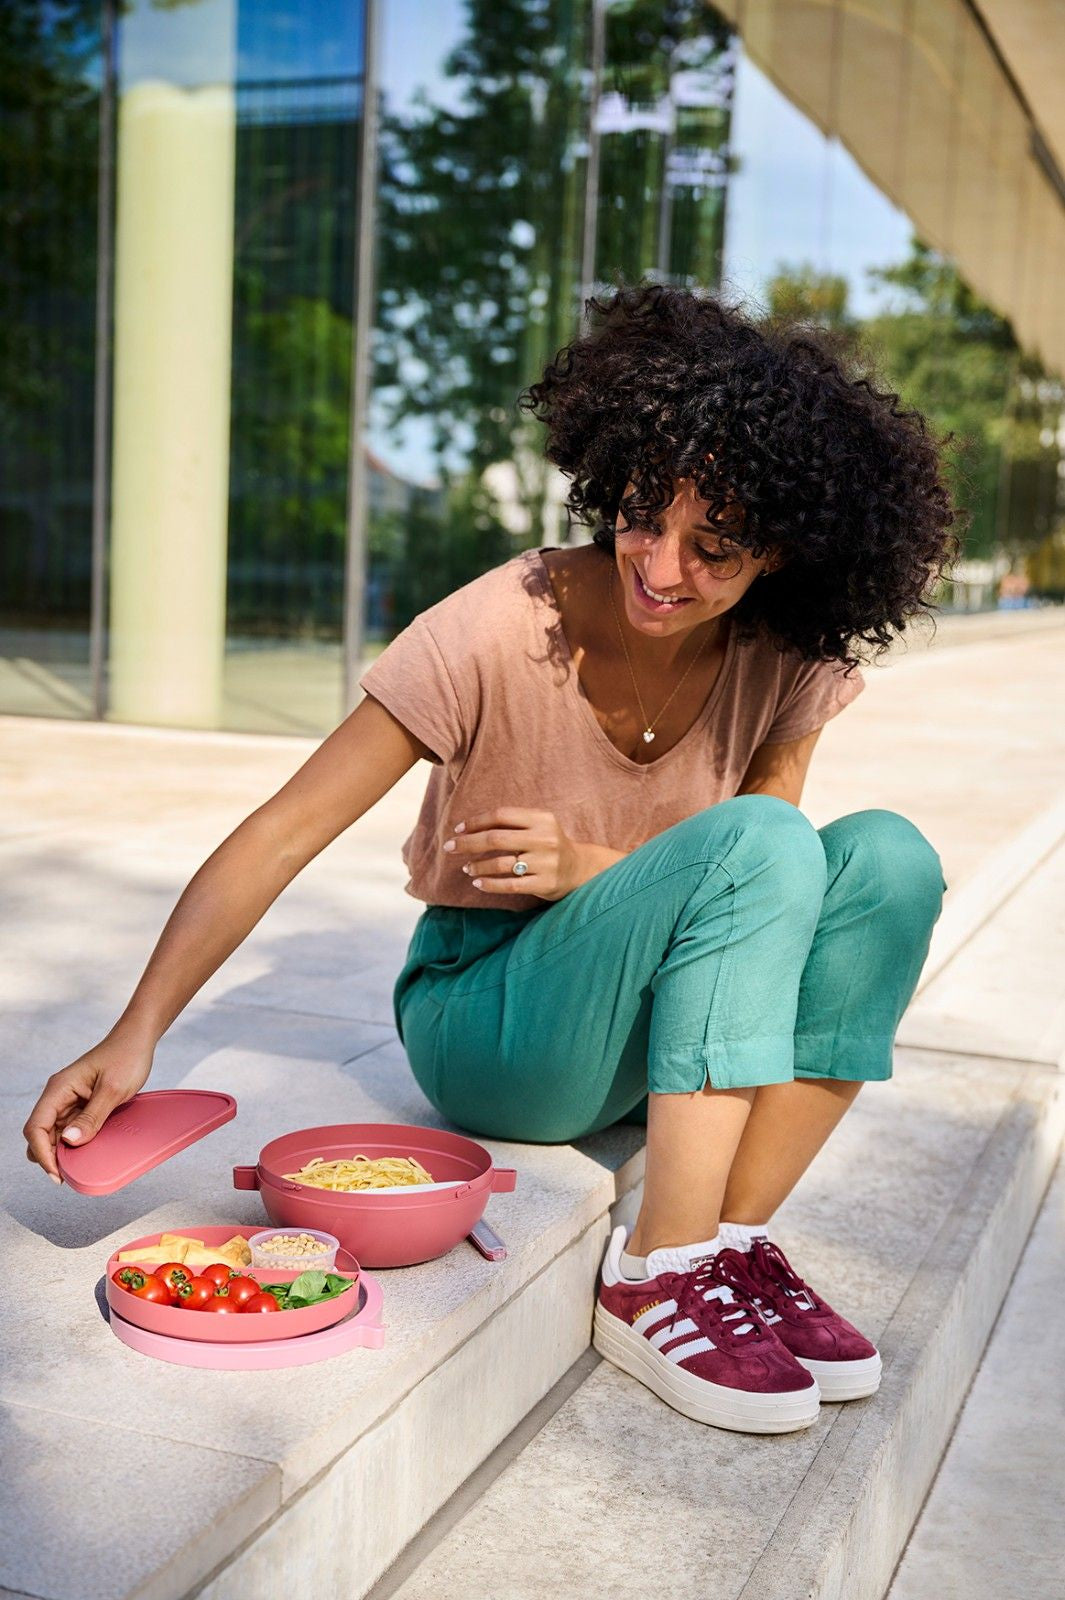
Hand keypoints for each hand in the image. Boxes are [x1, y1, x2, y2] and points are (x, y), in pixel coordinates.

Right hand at [23, 1028, 154, 1181]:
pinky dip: (74, 1143)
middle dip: (49, 1156)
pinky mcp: (81, 1105)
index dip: (42, 1153)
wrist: (137, 1041)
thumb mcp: (113, 1090)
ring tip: (77, 1168)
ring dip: (62, 1152)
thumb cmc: (126, 1058)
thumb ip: (92, 1117)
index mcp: (59, 1089)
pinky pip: (70, 1129)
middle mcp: (59, 1096)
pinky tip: (86, 1153)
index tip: (58, 1173)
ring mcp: (69, 1101)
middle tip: (68, 1175)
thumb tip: (69, 1141)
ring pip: (54, 1134)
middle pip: (40, 1134)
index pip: (36, 1127)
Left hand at [442, 808, 585, 901]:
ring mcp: (546, 863)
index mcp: (542, 818)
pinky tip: (478, 883)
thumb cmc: (548, 845)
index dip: (476, 821)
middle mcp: (545, 839)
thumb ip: (512, 822)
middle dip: (468, 843)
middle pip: (496, 839)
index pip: (501, 815)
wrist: (579, 869)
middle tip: (450, 847)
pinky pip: (509, 885)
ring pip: (500, 863)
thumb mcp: (538, 826)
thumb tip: (468, 827)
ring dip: (477, 866)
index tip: (458, 830)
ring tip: (467, 868)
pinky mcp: (545, 884)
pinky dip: (489, 884)